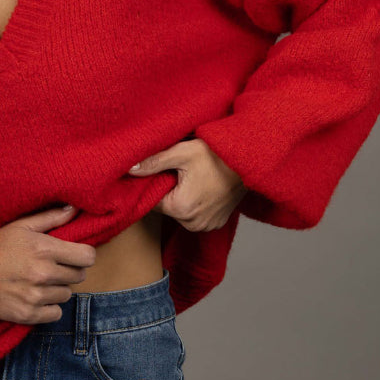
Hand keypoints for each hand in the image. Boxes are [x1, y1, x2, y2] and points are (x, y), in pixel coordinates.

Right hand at [0, 204, 96, 323]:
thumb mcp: (22, 226)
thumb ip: (51, 217)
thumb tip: (75, 208)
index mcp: (45, 249)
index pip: (87, 257)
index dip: (83, 255)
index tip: (74, 254)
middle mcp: (43, 274)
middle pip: (79, 276)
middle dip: (69, 270)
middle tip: (52, 266)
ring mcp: (36, 296)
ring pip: (67, 294)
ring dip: (57, 288)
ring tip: (39, 280)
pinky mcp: (29, 314)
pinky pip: (56, 313)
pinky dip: (49, 306)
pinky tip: (35, 296)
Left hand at [129, 138, 247, 231]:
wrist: (249, 161)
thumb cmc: (217, 155)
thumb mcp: (182, 153)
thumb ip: (153, 162)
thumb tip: (130, 169)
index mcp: (181, 209)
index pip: (153, 200)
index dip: (155, 184)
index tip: (164, 171)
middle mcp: (193, 224)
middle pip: (167, 207)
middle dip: (169, 190)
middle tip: (181, 171)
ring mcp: (206, 226)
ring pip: (181, 211)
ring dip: (183, 197)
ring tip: (194, 178)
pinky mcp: (216, 224)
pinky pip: (196, 215)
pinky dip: (196, 202)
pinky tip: (203, 187)